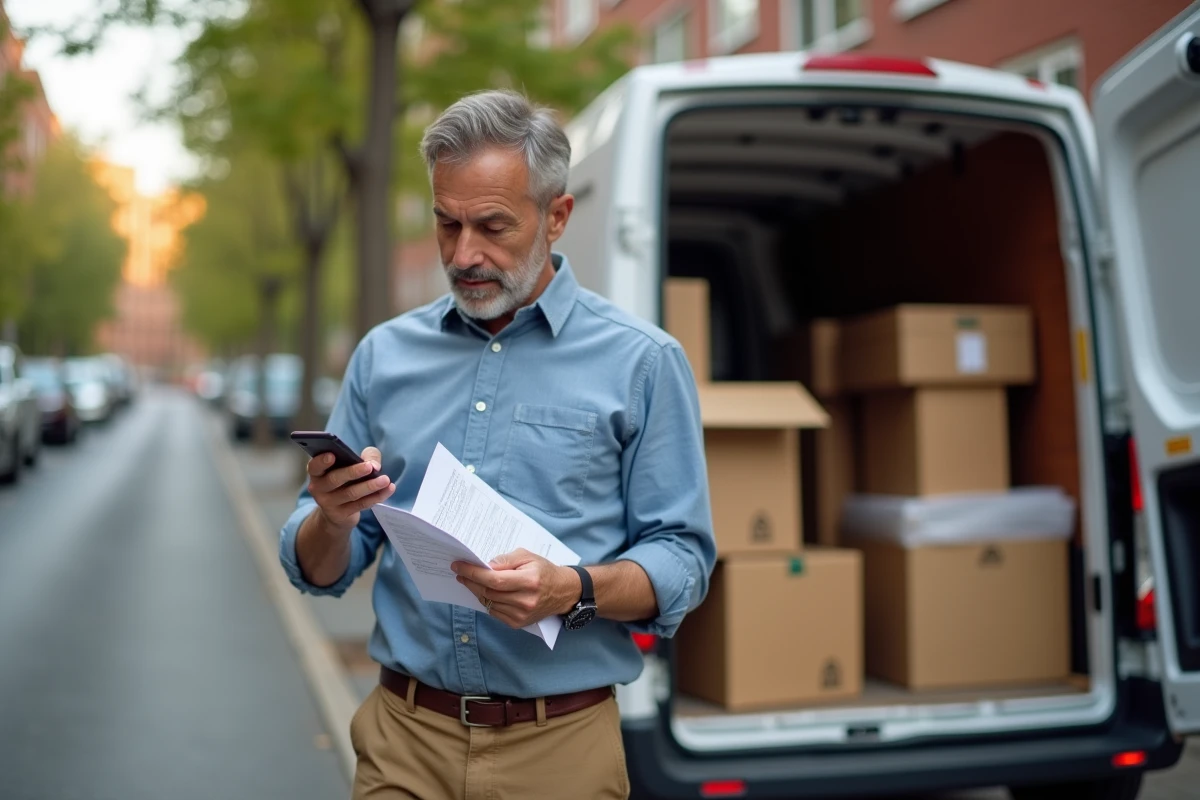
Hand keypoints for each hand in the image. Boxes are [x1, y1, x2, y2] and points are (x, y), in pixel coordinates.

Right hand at [306, 446, 394, 534]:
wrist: (337, 513)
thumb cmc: (345, 481)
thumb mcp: (351, 466)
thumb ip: (365, 457)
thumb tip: (375, 465)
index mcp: (318, 473)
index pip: (315, 466)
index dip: (322, 461)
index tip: (332, 455)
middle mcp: (319, 488)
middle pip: (334, 479)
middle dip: (353, 472)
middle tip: (370, 467)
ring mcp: (328, 504)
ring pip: (350, 493)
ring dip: (370, 486)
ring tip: (385, 479)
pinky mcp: (341, 515)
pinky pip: (361, 504)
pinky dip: (376, 496)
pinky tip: (389, 489)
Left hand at [452, 549, 581, 629]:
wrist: (563, 592)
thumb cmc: (544, 571)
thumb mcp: (528, 556)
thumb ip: (506, 560)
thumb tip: (485, 565)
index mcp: (529, 581)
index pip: (495, 579)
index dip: (474, 573)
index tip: (458, 566)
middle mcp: (525, 601)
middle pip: (489, 592)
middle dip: (471, 581)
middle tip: (460, 572)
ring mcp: (521, 615)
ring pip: (489, 603)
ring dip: (476, 591)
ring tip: (469, 580)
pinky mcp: (518, 623)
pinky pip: (494, 612)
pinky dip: (486, 601)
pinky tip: (484, 591)